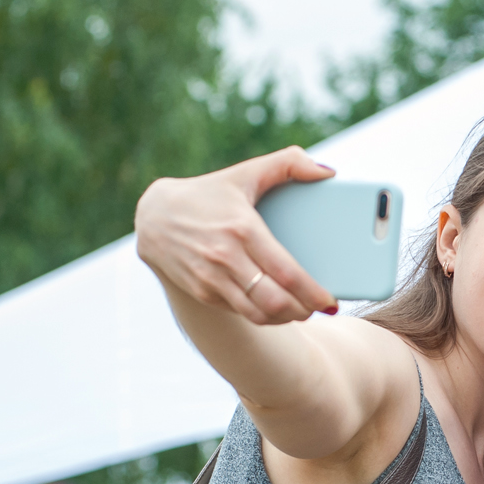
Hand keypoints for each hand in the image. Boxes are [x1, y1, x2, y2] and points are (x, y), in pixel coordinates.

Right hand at [135, 146, 337, 325]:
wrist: (153, 215)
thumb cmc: (208, 194)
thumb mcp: (244, 173)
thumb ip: (288, 164)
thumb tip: (327, 171)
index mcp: (243, 229)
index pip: (287, 273)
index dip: (313, 293)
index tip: (331, 301)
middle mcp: (226, 257)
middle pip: (276, 302)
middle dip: (304, 311)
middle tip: (319, 308)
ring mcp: (211, 277)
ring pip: (259, 314)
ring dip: (286, 319)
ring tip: (301, 311)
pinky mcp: (202, 291)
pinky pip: (241, 312)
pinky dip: (264, 316)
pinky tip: (277, 309)